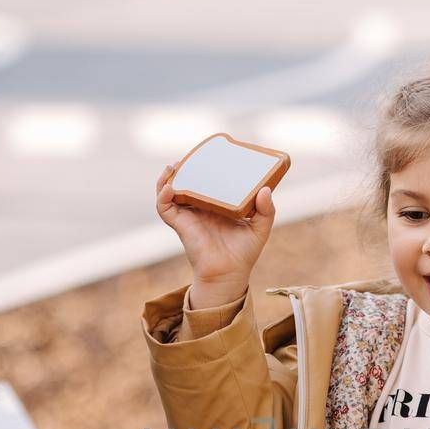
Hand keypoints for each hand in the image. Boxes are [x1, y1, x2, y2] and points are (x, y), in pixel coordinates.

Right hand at [155, 163, 276, 304]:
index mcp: (216, 205)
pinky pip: (164, 207)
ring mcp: (188, 215)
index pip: (208, 181)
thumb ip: (267, 210)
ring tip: (173, 166)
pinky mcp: (180, 225)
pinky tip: (170, 187)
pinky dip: (163, 196)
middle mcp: (200, 208)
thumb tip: (265, 189)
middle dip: (184, 168)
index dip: (205, 167)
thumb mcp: (260, 228)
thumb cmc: (244, 253)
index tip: (210, 154)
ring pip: (170, 191)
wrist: (230, 274)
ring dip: (168, 177)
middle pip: (186, 182)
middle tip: (190, 156)